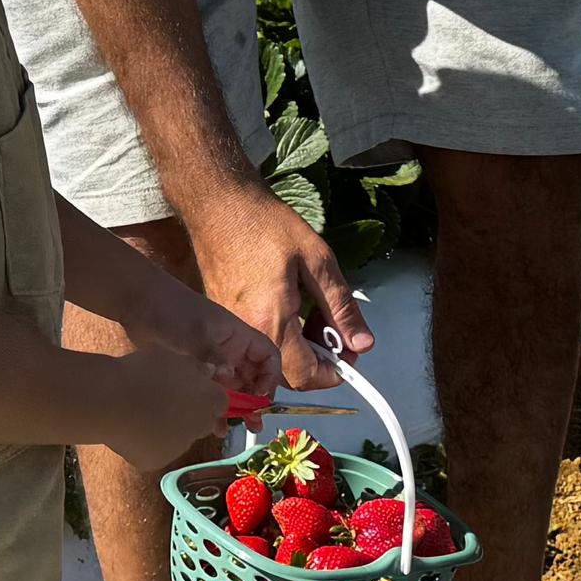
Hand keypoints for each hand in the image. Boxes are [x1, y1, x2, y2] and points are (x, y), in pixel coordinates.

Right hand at [103, 345, 234, 467]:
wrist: (111, 400)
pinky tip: (131, 430)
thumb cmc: (143, 371)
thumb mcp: (173, 357)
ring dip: (169, 430)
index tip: (187, 389)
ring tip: (142, 414)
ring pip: (179, 439)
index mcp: (210, 399)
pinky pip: (157, 452)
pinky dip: (148, 444)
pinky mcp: (158, 462)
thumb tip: (209, 374)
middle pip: (202, 422)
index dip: (204, 395)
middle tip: (163, 401)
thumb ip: (195, 367)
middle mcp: (202, 426)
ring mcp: (180, 447)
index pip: (219, 402)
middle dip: (190, 415)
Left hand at [155, 288, 279, 421]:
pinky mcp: (194, 373)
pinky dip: (214, 408)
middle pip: (253, 378)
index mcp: (237, 337)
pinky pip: (211, 393)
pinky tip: (213, 427)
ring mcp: (212, 363)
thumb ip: (212, 355)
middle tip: (255, 424)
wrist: (139, 304)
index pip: (268, 357)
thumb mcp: (194, 333)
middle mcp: (230, 352)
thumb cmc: (173, 311)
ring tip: (239, 429)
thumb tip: (228, 377)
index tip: (261, 396)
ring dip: (238, 408)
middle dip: (256, 401)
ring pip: (233, 389)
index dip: (271, 377)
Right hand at [181, 179, 371, 391]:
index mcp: (271, 322)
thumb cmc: (265, 224)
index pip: (305, 376)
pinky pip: (256, 342)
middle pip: (287, 375)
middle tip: (333, 328)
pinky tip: (290, 306)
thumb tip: (361, 342)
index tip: (348, 352)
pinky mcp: (224, 317)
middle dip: (317, 360)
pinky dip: (279, 336)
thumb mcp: (318, 260)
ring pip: (272, 360)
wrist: (218, 204)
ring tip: (313, 313)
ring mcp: (231, 327)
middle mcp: (246, 332)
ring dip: (299, 348)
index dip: (333, 372)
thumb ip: (341, 306)